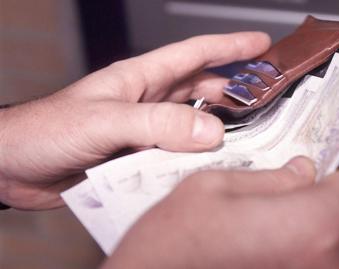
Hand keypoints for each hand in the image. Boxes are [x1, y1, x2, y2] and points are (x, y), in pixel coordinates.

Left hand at [0, 32, 270, 209]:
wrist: (13, 166)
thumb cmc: (45, 130)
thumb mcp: (104, 120)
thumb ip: (157, 124)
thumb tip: (209, 131)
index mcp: (139, 79)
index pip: (193, 54)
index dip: (229, 47)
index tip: (261, 44)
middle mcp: (147, 102)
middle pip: (200, 89)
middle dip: (234, 90)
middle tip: (264, 99)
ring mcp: (144, 131)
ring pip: (192, 124)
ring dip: (218, 128)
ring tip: (247, 137)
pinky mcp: (138, 157)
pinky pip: (177, 154)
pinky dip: (196, 160)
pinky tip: (210, 168)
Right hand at [104, 157, 338, 268]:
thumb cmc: (170, 251)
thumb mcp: (211, 188)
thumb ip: (268, 177)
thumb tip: (302, 172)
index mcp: (311, 225)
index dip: (327, 180)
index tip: (304, 180)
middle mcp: (324, 266)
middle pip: (333, 223)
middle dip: (304, 210)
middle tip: (261, 212)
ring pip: (316, 251)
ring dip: (291, 242)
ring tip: (247, 243)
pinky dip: (282, 263)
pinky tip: (248, 262)